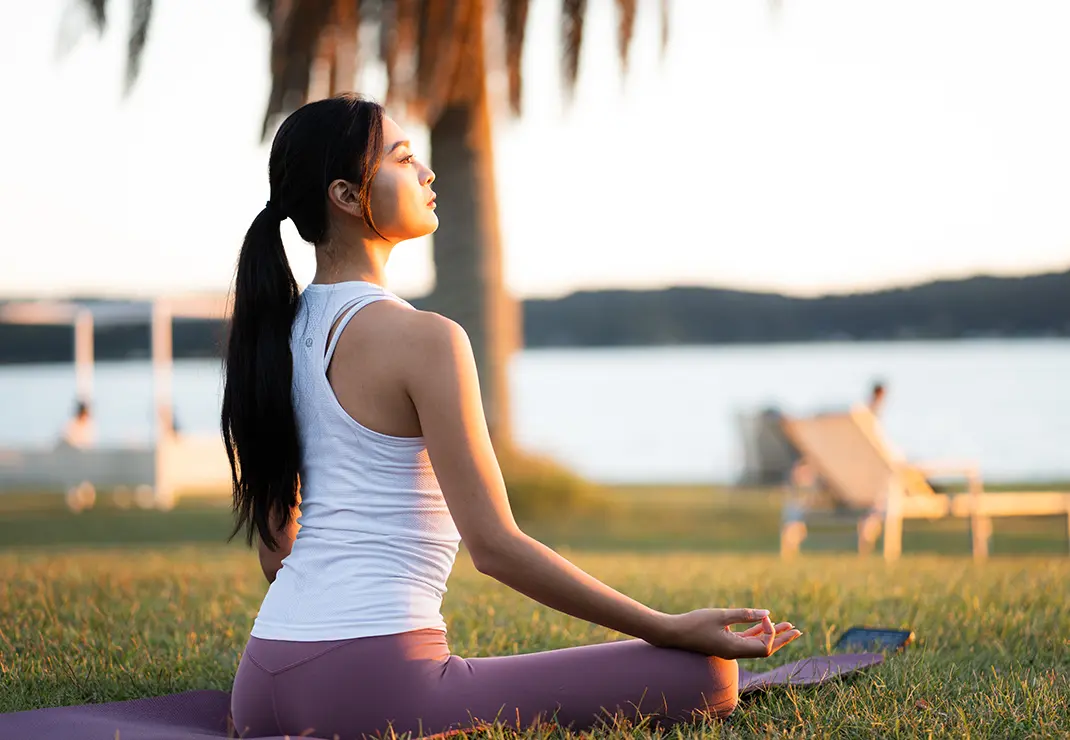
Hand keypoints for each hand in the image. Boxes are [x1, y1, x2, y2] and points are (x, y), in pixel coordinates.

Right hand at [655, 608, 802, 658]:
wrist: (673, 633)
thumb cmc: (694, 623)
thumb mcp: (720, 615)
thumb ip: (744, 614)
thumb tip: (766, 614)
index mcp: (734, 649)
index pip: (764, 647)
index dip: (770, 632)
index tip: (764, 616)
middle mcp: (735, 652)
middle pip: (765, 648)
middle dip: (782, 638)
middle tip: (798, 630)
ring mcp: (730, 648)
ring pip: (757, 643)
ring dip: (771, 633)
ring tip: (788, 626)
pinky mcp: (724, 642)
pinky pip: (745, 639)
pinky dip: (756, 631)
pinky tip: (763, 623)